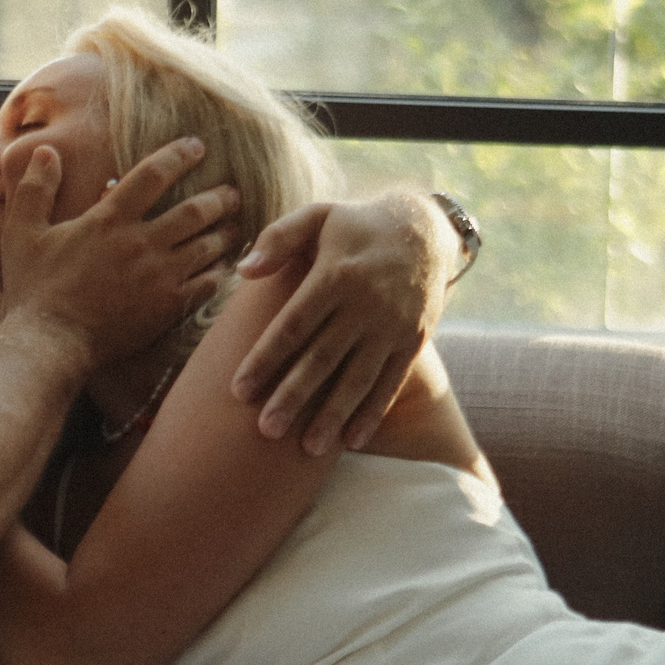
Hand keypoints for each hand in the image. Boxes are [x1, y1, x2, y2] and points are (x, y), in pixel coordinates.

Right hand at [0, 137, 239, 368]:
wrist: (49, 343)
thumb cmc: (34, 289)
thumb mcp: (23, 232)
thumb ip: (35, 190)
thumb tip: (45, 152)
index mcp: (109, 220)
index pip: (153, 175)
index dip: (179, 156)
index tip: (196, 146)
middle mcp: (141, 243)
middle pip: (194, 211)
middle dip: (219, 198)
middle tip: (232, 191)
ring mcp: (158, 276)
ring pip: (207, 246)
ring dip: (226, 233)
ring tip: (236, 226)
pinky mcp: (167, 308)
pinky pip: (207, 285)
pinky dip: (220, 273)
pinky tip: (226, 269)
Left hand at [231, 192, 451, 452]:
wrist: (426, 229)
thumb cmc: (356, 225)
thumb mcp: (318, 216)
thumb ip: (278, 239)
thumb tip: (243, 270)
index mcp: (336, 274)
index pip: (294, 324)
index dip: (265, 358)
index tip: (238, 390)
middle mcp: (366, 304)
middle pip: (323, 358)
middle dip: (293, 396)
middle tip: (266, 430)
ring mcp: (393, 326)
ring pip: (358, 378)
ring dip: (333, 415)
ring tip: (307, 449)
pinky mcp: (414, 340)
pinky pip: (390, 382)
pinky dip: (371, 413)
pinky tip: (350, 441)